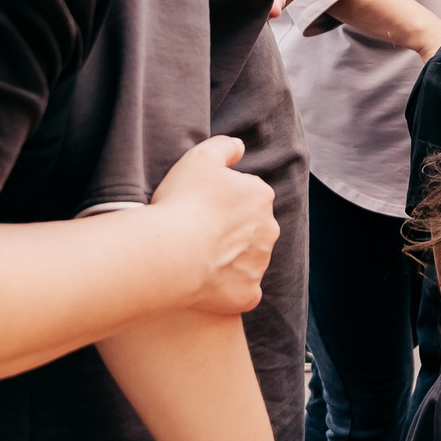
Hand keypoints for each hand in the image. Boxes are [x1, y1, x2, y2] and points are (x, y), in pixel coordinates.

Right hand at [149, 137, 277, 316]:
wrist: (172, 253)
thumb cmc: (184, 201)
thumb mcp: (200, 157)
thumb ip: (224, 147)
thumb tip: (239, 148)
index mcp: (261, 196)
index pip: (247, 194)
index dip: (221, 199)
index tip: (199, 205)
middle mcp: (269, 230)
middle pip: (251, 227)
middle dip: (231, 230)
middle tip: (196, 232)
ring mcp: (259, 265)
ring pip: (247, 260)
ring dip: (229, 259)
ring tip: (195, 258)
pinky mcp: (248, 294)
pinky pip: (241, 291)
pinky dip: (227, 289)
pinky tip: (204, 284)